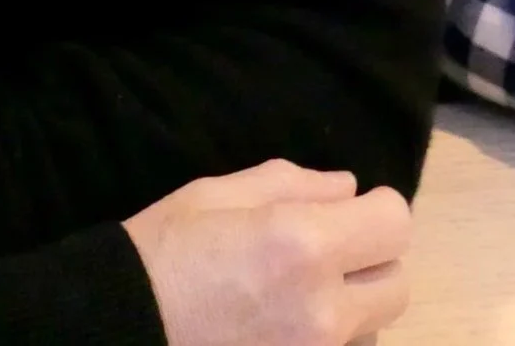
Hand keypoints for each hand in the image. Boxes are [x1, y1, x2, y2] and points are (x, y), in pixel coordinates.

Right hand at [123, 161, 410, 345]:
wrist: (118, 331)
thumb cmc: (162, 254)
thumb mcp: (216, 195)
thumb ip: (292, 184)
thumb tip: (347, 189)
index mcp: (303, 244)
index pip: (397, 224)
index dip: (377, 211)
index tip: (352, 213)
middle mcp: (323, 309)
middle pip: (396, 285)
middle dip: (370, 262)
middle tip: (327, 255)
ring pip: (372, 329)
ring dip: (350, 309)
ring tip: (295, 299)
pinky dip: (325, 340)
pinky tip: (282, 328)